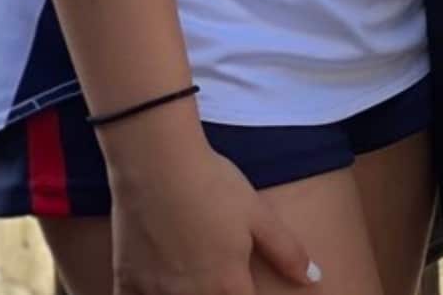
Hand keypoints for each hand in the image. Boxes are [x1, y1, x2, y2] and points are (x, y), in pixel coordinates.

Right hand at [111, 143, 320, 294]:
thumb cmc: (212, 184)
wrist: (157, 161)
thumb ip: (287, 251)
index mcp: (228, 286)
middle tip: (218, 284)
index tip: (244, 289)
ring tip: (191, 286)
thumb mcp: (257, 213)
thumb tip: (315, 278)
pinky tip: (152, 289)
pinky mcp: (127, 281)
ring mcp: (157, 293)